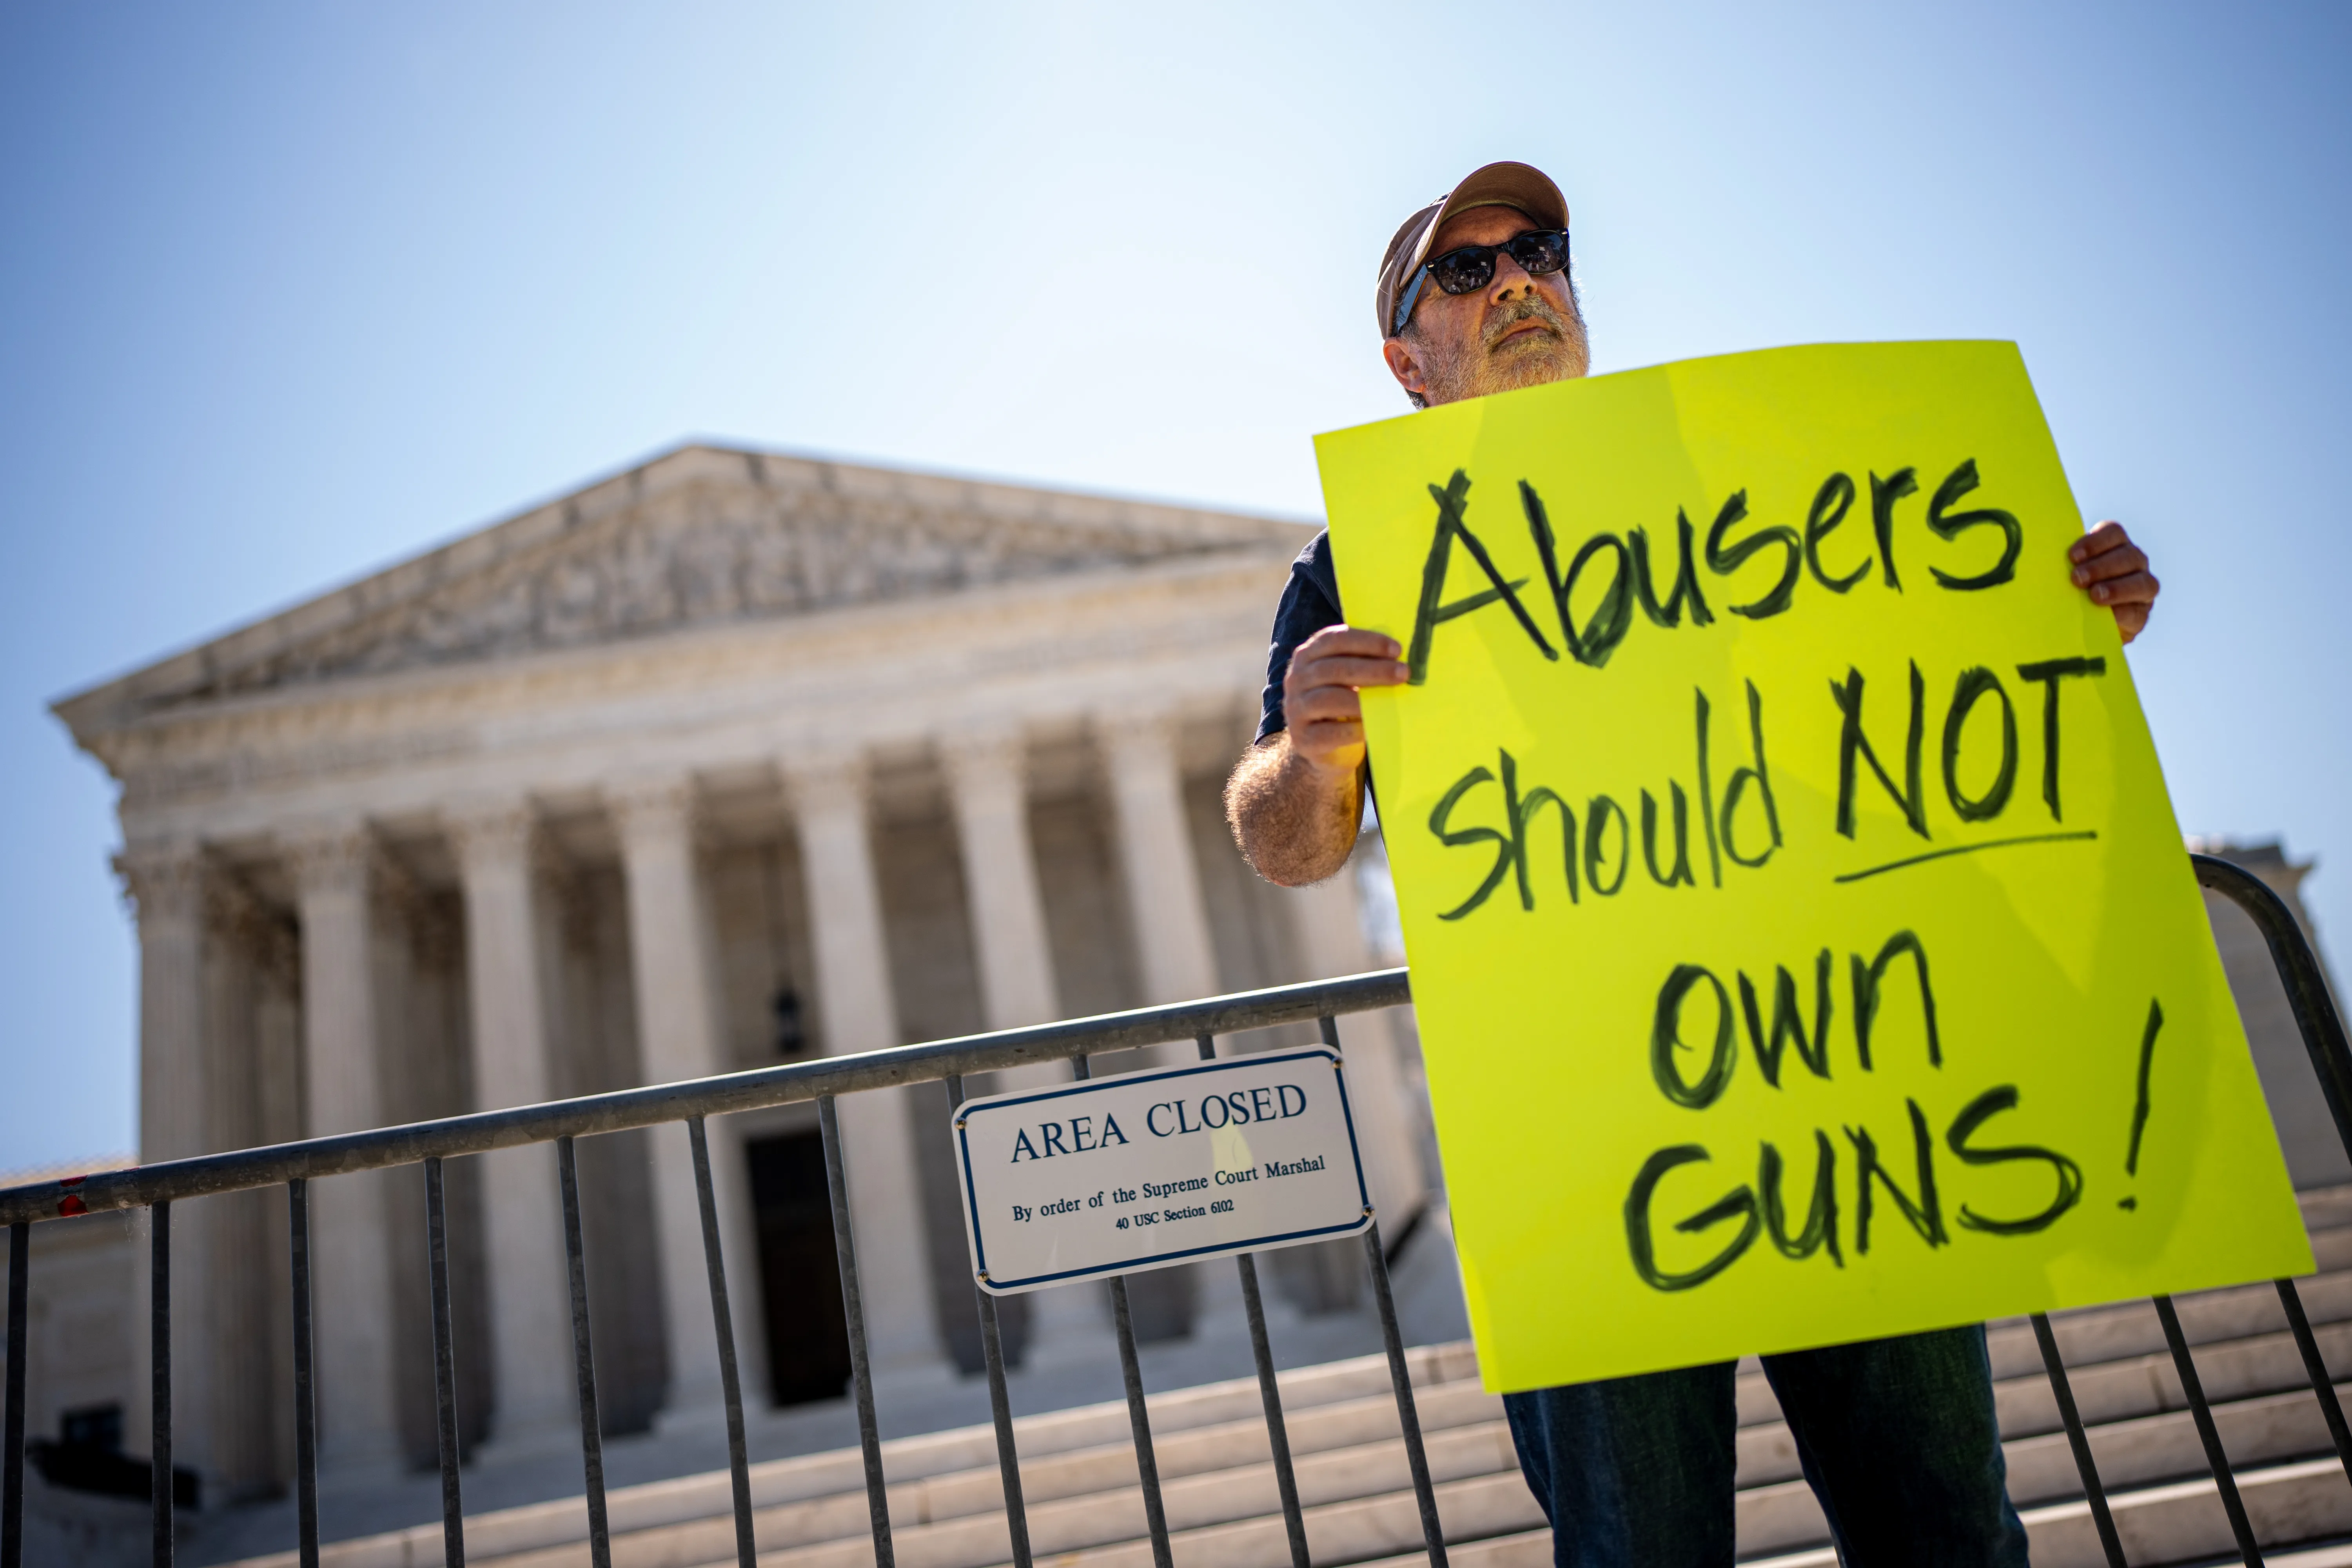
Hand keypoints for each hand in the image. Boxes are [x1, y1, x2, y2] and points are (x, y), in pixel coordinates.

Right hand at [1281, 625, 1408, 775]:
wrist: (1322, 745)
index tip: (1396, 650)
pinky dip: (1355, 730)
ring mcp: (1296, 710)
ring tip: (1390, 700)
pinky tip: (1373, 728)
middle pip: (1335, 669)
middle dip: (1373, 669)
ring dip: (1364, 700)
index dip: (1367, 642)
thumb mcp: (1347, 678)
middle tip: (1403, 673)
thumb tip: (1398, 658)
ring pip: (1329, 699)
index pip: (1334, 639)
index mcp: (1307, 655)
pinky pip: (1331, 732)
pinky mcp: (1303, 739)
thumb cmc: (1343, 703)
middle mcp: (1296, 679)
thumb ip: (1362, 663)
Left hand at [2070, 521, 2158, 644]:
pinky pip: (2139, 611)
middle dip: (2102, 566)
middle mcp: (2134, 563)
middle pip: (2128, 555)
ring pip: (2143, 582)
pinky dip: (2125, 612)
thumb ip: (2060, 563)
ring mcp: (2142, 588)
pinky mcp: (2141, 614)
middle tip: (2077, 578)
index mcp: (2114, 546)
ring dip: (2117, 587)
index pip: (2113, 532)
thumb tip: (2030, 558)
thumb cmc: (2067, 590)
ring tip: (2094, 595)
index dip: (2095, 541)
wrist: (2080, 624)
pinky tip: (2110, 615)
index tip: (2072, 556)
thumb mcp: (2064, 574)